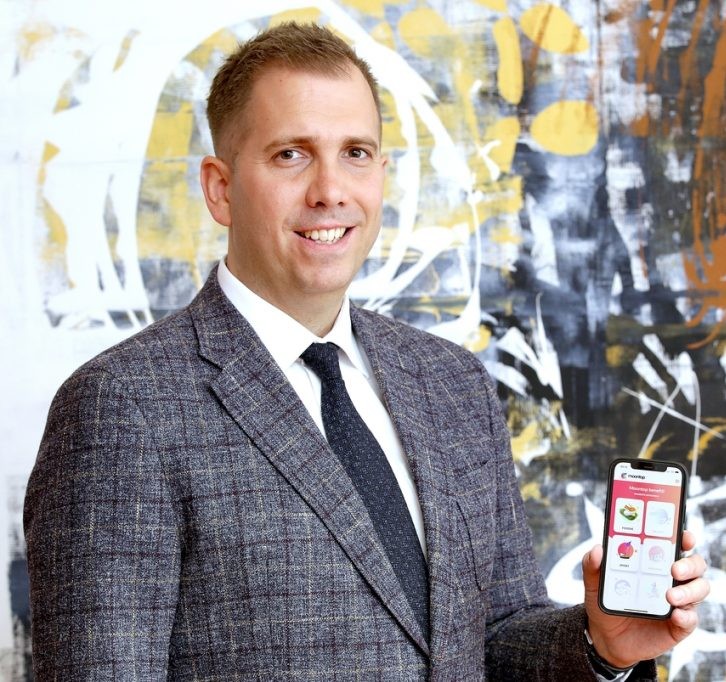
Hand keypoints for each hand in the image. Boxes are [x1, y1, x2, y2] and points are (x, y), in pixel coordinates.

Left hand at [582, 530, 709, 668]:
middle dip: (689, 564)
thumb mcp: (594, 581)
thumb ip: (592, 564)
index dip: (684, 538)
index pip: (677, 544)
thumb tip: (597, 549)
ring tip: (670, 596)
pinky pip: (690, 619)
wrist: (606, 635)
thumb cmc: (606, 599)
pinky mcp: (679, 624)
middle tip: (674, 569)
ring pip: (699, 590)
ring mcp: (679, 601)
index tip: (683, 536)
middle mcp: (672, 578)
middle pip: (695, 565)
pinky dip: (686, 616)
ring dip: (689, 591)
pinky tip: (675, 614)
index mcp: (655, 561)